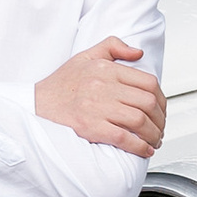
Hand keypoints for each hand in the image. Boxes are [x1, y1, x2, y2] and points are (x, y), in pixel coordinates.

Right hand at [35, 37, 167, 158]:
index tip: (161, 110)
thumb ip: (112, 46)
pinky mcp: (90, 128)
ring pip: (139, 121)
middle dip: (160, 119)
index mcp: (105, 69)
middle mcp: (102, 86)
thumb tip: (138, 53)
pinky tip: (144, 150)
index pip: (148, 82)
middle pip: (147, 103)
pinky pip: (124, 138)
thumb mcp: (85, 56)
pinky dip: (139, 146)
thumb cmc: (60, 85)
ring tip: (154, 140)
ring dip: (153, 134)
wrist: (34, 105)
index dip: (161, 99)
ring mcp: (97, 108)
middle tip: (160, 128)